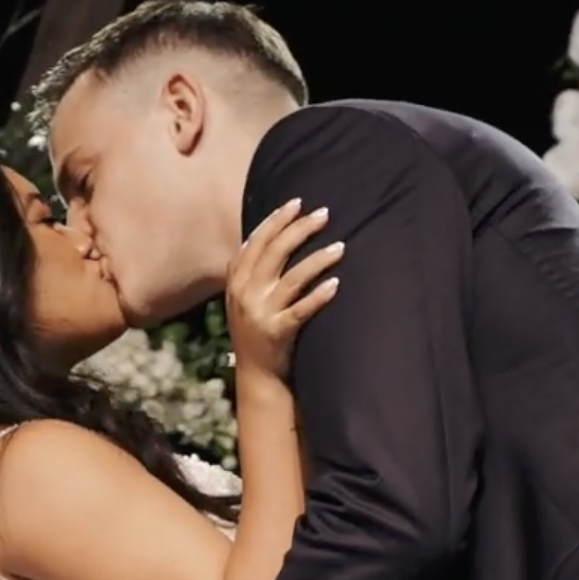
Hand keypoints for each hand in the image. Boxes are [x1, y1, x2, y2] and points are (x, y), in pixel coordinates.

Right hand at [224, 197, 343, 379]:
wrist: (257, 377)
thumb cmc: (257, 331)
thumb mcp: (244, 298)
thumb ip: (253, 270)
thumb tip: (275, 235)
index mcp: (237, 281)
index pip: (257, 241)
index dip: (276, 220)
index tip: (297, 203)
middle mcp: (246, 293)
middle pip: (275, 252)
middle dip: (300, 229)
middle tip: (325, 214)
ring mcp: (261, 313)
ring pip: (292, 278)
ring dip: (317, 259)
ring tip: (341, 247)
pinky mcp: (277, 332)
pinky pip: (301, 310)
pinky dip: (318, 296)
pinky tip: (336, 284)